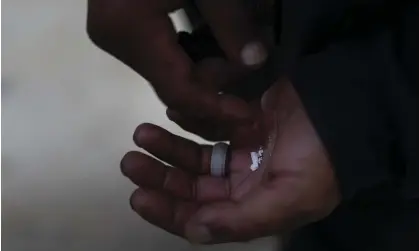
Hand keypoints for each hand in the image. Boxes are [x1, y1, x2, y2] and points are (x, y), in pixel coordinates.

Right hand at [87, 0, 272, 123]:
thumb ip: (234, 23)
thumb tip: (256, 62)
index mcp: (130, 30)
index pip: (178, 89)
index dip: (215, 107)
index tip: (246, 114)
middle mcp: (115, 40)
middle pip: (172, 83)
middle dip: (213, 83)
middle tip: (247, 69)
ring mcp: (115, 33)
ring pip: (167, 70)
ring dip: (204, 69)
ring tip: (234, 52)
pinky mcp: (121, 25)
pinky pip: (159, 54)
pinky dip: (189, 55)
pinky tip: (213, 44)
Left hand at [121, 79, 340, 242]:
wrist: (348, 109)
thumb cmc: (321, 158)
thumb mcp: (289, 198)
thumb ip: (241, 220)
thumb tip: (195, 231)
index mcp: (254, 207)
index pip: (202, 217)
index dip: (169, 211)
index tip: (139, 197)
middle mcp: (245, 183)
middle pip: (193, 185)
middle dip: (161, 175)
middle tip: (131, 160)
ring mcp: (244, 151)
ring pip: (197, 155)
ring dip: (169, 146)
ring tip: (142, 134)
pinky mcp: (244, 122)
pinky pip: (211, 124)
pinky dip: (191, 120)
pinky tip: (173, 114)